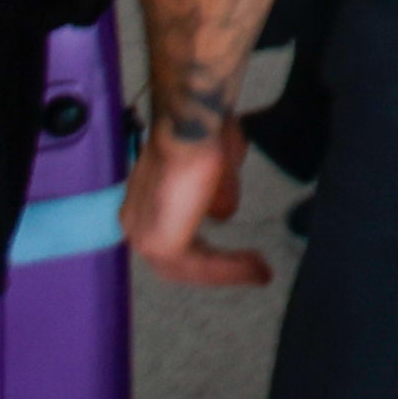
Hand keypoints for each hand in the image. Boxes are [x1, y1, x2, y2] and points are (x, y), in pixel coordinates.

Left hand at [122, 122, 271, 288]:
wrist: (192, 127)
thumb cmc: (202, 134)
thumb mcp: (215, 169)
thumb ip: (214, 196)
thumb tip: (220, 214)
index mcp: (141, 204)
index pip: (173, 238)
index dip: (206, 249)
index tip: (236, 251)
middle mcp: (136, 224)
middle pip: (180, 260)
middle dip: (219, 267)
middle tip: (254, 268)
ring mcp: (147, 237)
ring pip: (190, 267)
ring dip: (228, 271)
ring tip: (261, 272)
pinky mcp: (164, 245)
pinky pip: (201, 266)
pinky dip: (231, 269)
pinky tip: (255, 269)